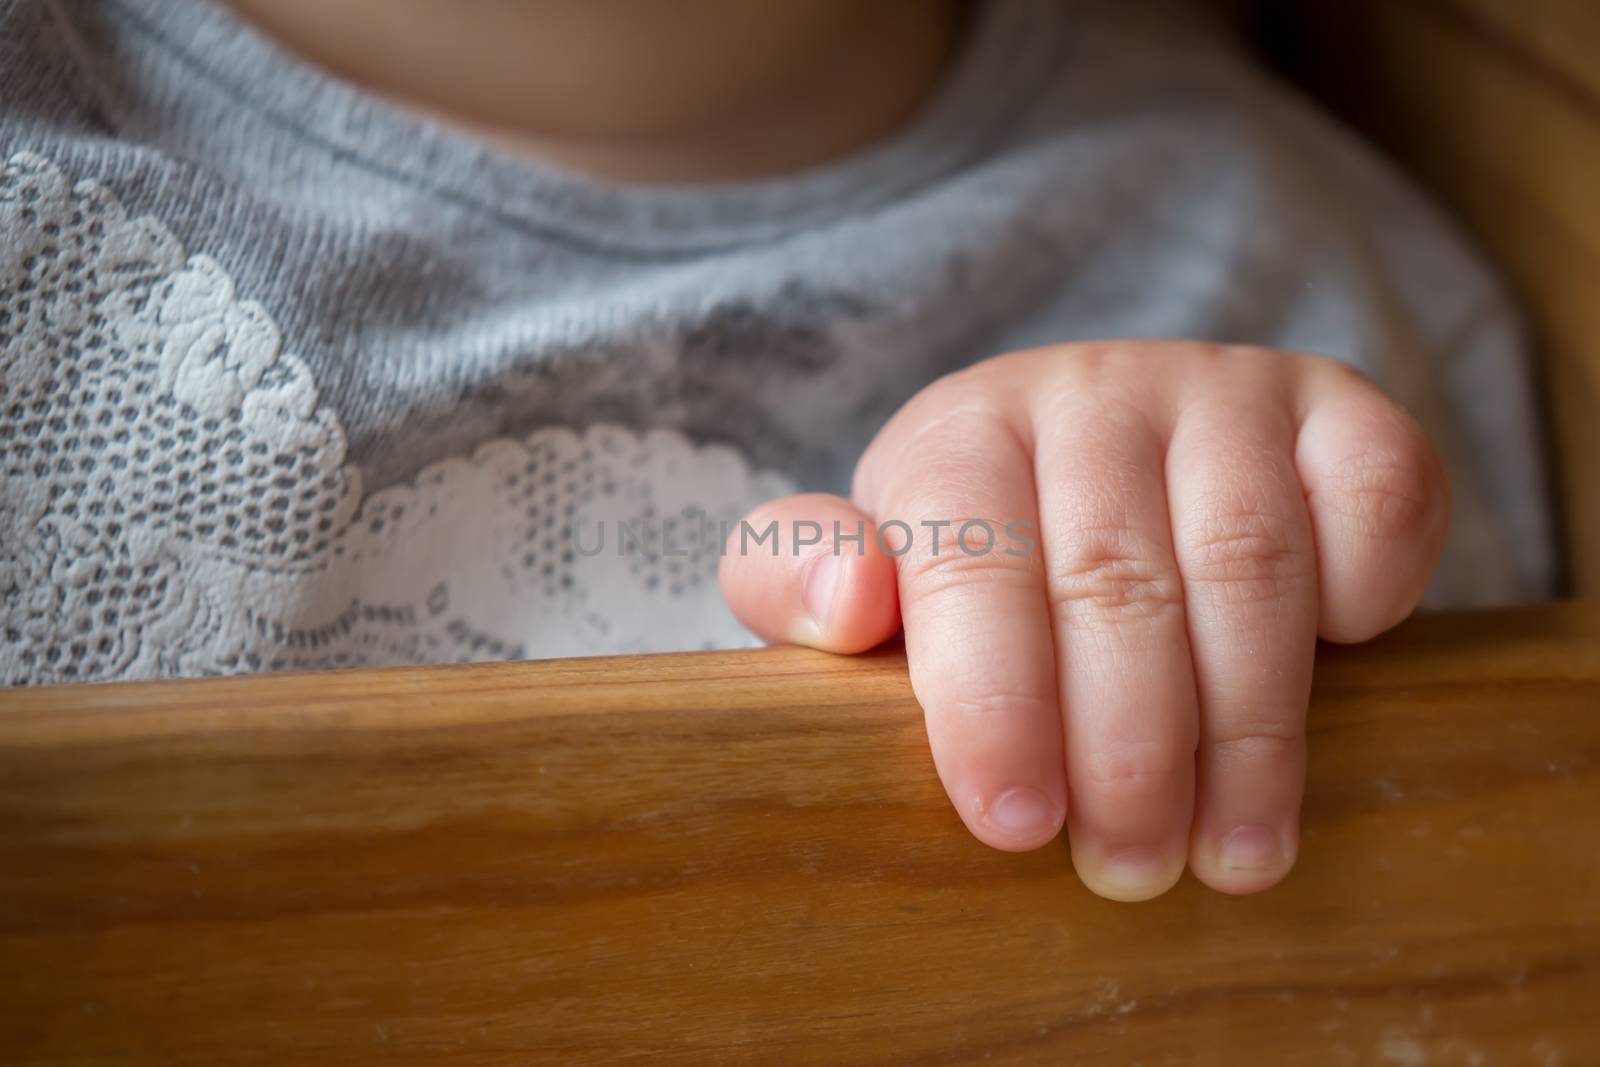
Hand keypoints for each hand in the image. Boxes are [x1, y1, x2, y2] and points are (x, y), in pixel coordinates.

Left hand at [719, 341, 1447, 899]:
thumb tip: (848, 604)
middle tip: (1128, 869)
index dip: (993, 701)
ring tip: (1230, 852)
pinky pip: (1376, 496)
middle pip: (1116, 581)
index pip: (969, 562)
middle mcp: (1089, 391)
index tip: (1013, 825)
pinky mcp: (1336, 406)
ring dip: (1248, 729)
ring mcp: (1221, 390)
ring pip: (1247, 564)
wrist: (1096, 457)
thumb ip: (800, 581)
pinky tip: (1334, 678)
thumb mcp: (867, 570)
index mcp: (960, 434)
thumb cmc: (972, 551)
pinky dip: (1364, 598)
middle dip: (1126, 750)